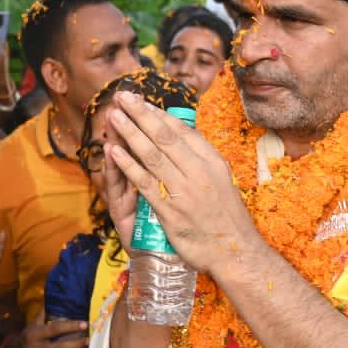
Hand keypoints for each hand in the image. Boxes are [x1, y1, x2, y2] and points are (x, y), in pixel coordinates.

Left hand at [105, 91, 259, 275]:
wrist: (234, 251)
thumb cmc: (227, 216)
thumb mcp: (222, 179)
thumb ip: (202, 159)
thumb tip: (185, 137)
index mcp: (212, 161)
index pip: (182, 130)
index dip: (158, 114)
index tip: (141, 101)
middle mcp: (198, 171)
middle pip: (163, 135)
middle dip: (140, 113)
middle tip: (122, 96)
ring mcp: (183, 190)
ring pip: (151, 154)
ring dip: (130, 132)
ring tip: (114, 116)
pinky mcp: (169, 210)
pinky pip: (144, 182)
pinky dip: (127, 164)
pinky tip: (114, 151)